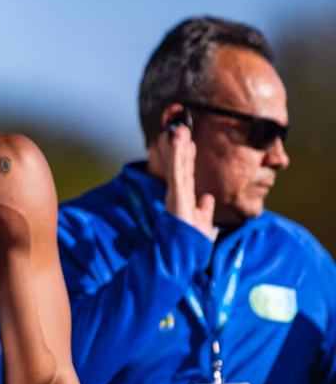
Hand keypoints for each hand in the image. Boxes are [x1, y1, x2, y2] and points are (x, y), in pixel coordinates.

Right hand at [158, 124, 214, 238]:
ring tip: (178, 130)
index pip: (186, 173)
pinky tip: (178, 146)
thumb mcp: (201, 223)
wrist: (179, 256)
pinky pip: (177, 173)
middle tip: (181, 127)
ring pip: (177, 166)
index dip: (187, 157)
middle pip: (180, 166)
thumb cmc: (189, 241)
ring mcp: (176, 194)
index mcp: (185, 198)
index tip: (189, 142)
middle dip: (180, 147)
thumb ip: (204, 210)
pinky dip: (176, 158)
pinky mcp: (176, 197)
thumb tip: (208, 198)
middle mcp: (178, 194)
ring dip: (177, 148)